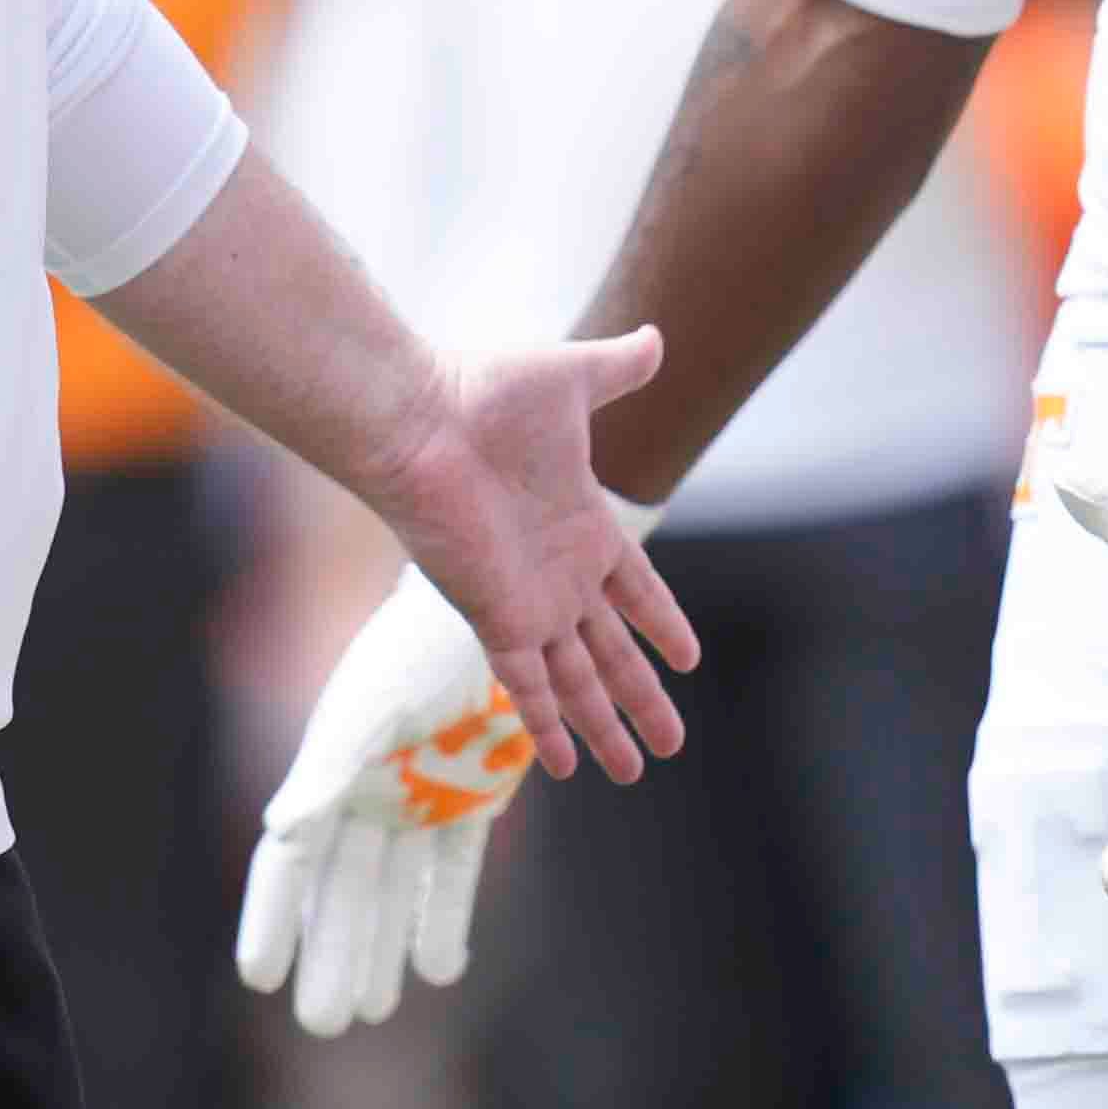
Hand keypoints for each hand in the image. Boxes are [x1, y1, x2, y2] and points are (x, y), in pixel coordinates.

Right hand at [235, 562, 541, 1036]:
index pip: (292, 866)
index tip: (258, 979)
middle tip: (322, 1023)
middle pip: (343, 894)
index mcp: (330, 775)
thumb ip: (328, 772)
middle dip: (333, 956)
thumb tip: (281, 832)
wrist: (491, 613)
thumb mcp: (368, 709)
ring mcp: (421, 799)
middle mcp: (369, 795)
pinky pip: (452, 871)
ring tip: (375, 1007)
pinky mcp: (473, 795)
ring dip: (383, 947)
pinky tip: (440, 966)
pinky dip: (445, 915)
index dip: (273, 920)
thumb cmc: (415, 651)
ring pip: (395, 892)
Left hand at [364, 332, 700, 783]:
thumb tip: (655, 337)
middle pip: (611, 651)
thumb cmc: (488, 393)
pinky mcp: (496, 616)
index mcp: (581, 524)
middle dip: (642, 698)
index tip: (688, 658)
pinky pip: (529, 684)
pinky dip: (548, 723)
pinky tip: (564, 765)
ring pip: (578, 680)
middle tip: (672, 744)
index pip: (634, 588)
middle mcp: (558, 573)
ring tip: (636, 771)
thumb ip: (616, 368)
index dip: (659, 623)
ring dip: (604, 726)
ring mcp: (527, 600)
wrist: (419, 417)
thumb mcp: (571, 377)